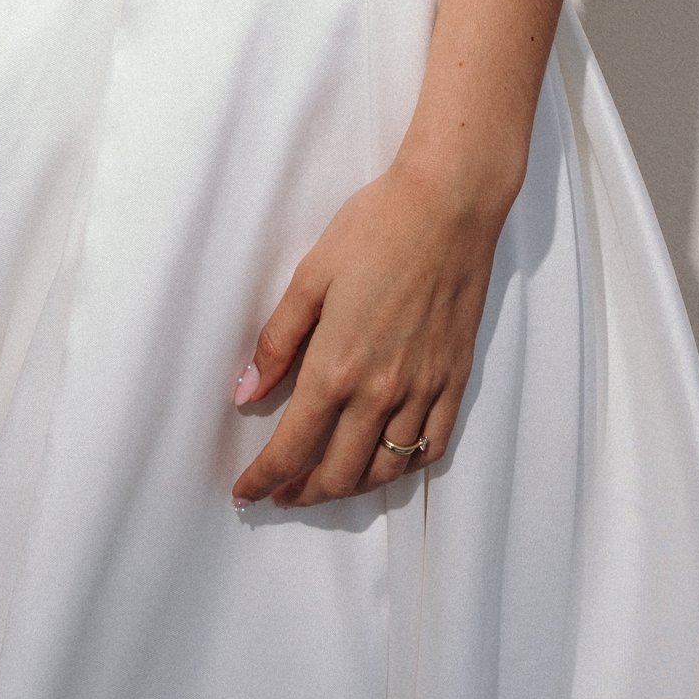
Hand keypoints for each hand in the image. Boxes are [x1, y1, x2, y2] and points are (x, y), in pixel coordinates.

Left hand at [230, 159, 500, 507]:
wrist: (449, 204)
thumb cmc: (376, 228)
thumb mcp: (311, 277)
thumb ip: (277, 341)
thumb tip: (245, 393)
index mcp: (337, 367)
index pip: (291, 448)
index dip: (263, 480)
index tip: (244, 494)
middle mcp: (381, 392)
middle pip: (337, 474)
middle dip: (302, 494)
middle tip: (281, 492)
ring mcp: (424, 390)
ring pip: (385, 471)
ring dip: (350, 487)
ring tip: (327, 482)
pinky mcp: (455, 379)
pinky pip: (431, 447)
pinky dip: (404, 467)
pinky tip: (387, 461)